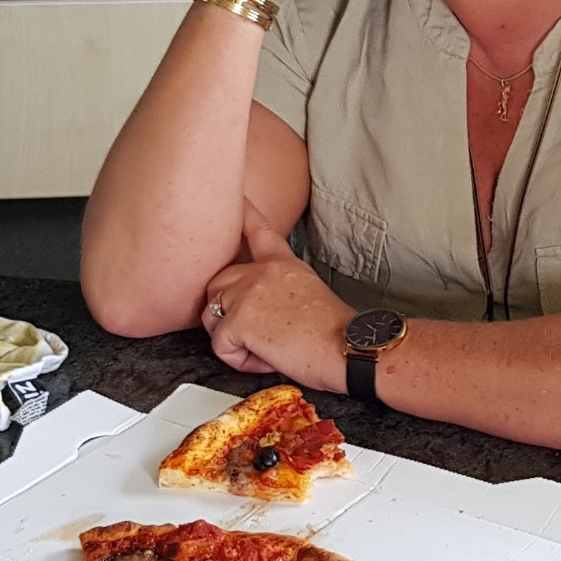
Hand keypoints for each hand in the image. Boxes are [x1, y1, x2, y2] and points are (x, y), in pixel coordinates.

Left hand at [202, 203, 353, 389]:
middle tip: (258, 331)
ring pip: (212, 318)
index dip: (242, 216)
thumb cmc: (335, 332)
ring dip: (233, 339)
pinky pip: (221, 346)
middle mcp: (262, 272)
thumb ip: (278, 286)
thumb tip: (261, 305)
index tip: (234, 200)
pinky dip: (240, 360)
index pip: (258, 231)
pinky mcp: (238, 320)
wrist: (348, 347)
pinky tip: (267, 357)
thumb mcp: (309, 292)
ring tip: (268, 346)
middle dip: (225, 312)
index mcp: (283, 264)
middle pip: (217, 283)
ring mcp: (247, 293)